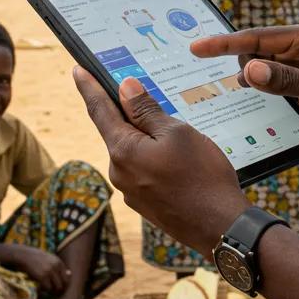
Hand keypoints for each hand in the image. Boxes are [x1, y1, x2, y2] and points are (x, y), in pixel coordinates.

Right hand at [6, 245, 69, 293]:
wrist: (24, 255)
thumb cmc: (36, 258)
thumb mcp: (50, 259)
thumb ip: (59, 267)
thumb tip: (70, 274)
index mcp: (59, 262)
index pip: (67, 278)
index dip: (65, 286)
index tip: (60, 290)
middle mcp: (56, 266)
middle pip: (63, 284)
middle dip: (59, 291)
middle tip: (54, 294)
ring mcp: (49, 271)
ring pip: (56, 288)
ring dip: (51, 292)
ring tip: (46, 291)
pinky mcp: (42, 276)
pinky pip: (47, 288)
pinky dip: (44, 291)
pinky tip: (40, 288)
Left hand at [72, 68, 246, 256]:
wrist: (220, 227)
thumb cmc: (202, 176)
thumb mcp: (177, 133)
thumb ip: (147, 111)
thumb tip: (125, 88)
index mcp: (123, 151)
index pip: (100, 110)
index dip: (89, 87)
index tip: (78, 70)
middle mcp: (120, 173)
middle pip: (120, 131)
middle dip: (134, 115)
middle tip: (155, 100)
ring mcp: (132, 192)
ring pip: (136, 152)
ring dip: (150, 139)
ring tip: (182, 139)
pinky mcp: (146, 204)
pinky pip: (145, 171)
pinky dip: (157, 159)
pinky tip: (182, 162)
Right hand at [191, 24, 298, 146]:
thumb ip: (288, 80)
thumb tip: (249, 69)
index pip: (259, 37)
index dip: (226, 43)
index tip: (198, 47)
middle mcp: (298, 47)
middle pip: (253, 49)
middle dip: (230, 59)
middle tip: (200, 67)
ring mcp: (295, 66)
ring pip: (256, 66)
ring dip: (242, 76)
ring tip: (214, 86)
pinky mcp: (293, 85)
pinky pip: (265, 82)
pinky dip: (252, 89)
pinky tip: (240, 99)